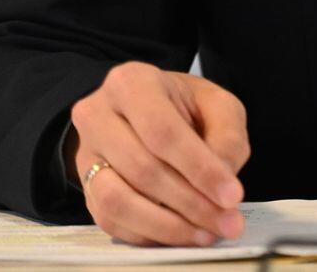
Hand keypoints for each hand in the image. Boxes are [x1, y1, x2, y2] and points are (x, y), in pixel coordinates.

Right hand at [66, 63, 250, 246]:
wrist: (146, 114)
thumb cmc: (185, 108)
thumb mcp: (218, 105)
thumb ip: (227, 136)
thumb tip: (223, 180)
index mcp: (131, 83)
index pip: (163, 132)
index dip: (199, 168)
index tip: (232, 195)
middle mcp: (97, 115)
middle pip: (142, 169)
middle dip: (191, 203)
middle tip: (228, 222)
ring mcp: (85, 155)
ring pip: (118, 201)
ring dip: (167, 225)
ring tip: (206, 233)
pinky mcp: (84, 188)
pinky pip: (110, 221)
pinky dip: (149, 235)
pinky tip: (182, 234)